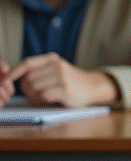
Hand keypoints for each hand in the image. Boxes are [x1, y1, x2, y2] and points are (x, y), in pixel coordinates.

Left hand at [1, 53, 117, 106]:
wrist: (92, 87)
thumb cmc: (69, 80)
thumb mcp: (55, 69)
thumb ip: (37, 70)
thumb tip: (11, 78)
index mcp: (52, 59)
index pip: (27, 63)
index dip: (13, 72)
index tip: (5, 80)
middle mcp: (57, 66)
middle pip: (28, 78)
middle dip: (27, 89)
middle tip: (36, 93)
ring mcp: (62, 78)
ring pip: (34, 88)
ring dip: (35, 96)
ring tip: (44, 97)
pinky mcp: (65, 90)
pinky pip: (43, 96)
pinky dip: (43, 100)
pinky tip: (50, 100)